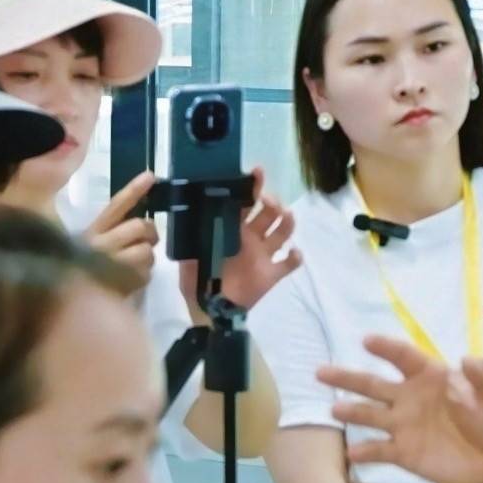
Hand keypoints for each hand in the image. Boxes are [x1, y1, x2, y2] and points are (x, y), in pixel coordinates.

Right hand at [86, 174, 165, 282]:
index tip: (151, 176)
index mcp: (92, 231)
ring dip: (147, 258)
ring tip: (135, 266)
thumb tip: (143, 225)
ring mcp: (111, 263)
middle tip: (147, 241)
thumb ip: (112, 231)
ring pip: (146, 250)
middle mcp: (99, 243)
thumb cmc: (84, 274)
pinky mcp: (120, 282)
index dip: (134, 190)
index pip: (116, 205)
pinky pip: (146, 273)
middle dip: (149, 233)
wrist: (74, 306)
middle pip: (138, 226)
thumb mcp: (90, 247)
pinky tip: (130, 281)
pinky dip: (143, 277)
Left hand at [185, 171, 301, 319]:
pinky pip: (290, 263)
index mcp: (231, 229)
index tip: (257, 172)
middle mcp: (250, 237)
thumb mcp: (189, 255)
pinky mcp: (272, 273)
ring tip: (284, 217)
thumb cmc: (197, 280)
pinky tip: (292, 253)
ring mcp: (263, 254)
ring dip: (287, 221)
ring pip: (283, 231)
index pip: (244, 202)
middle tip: (268, 201)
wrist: (209, 310)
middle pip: (268, 212)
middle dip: (271, 202)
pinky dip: (295, 257)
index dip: (251, 187)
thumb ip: (191, 236)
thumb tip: (187, 213)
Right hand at [322, 340, 482, 482]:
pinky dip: (365, 451)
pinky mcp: (403, 453)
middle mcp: (409, 398)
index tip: (367, 341)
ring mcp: (403, 426)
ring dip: (352, 412)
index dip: (386, 348)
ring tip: (334, 409)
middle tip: (320, 371)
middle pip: (373, 384)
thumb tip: (466, 359)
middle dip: (347, 377)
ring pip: (370, 415)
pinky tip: (353, 452)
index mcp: (430, 378)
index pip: (404, 358)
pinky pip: (379, 450)